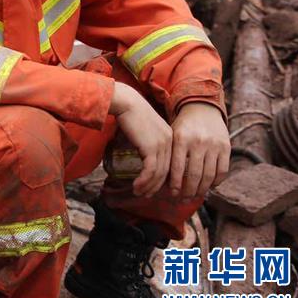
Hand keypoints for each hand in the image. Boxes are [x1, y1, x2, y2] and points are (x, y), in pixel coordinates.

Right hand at [110, 83, 172, 197]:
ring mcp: (162, 145)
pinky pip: (150, 171)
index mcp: (171, 138)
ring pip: (159, 174)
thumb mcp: (145, 130)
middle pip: (167, 172)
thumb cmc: (131, 114)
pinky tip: (136, 186)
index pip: (171, 164)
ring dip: (148, 186)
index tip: (152, 188)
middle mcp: (170, 142)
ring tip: (138, 192)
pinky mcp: (151, 148)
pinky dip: (143, 181)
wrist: (126, 103)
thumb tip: (144, 157)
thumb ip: (149, 143)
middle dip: (156, 186)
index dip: (162, 179)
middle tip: (146, 195)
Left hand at [169, 103, 229, 197]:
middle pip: (195, 174)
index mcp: (181, 139)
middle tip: (183, 200)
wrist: (202, 108)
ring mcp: (214, 145)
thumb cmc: (182, 126)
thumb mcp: (172, 135)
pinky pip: (222, 170)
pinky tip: (209, 187)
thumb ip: (171, 154)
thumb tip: (164, 181)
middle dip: (189, 191)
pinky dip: (216, 182)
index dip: (176, 184)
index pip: (178, 168)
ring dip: (202, 190)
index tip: (172, 194)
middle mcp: (198, 142)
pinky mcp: (226, 147)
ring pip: (209, 175)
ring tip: (195, 197)